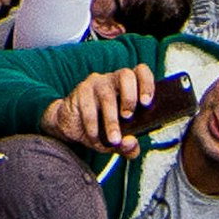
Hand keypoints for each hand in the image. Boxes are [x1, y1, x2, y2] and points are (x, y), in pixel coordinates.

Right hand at [44, 62, 168, 154]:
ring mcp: (97, 83)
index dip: (147, 83)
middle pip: (126, 75)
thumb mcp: (117, 142)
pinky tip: (94, 137)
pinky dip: (92, 125)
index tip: (147, 102)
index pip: (142, 72)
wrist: (71, 127)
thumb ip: (129, 147)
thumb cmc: (101, 128)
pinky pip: (88, 106)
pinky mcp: (81, 90)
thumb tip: (131, 143)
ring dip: (112, 120)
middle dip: (130, 97)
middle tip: (128, 117)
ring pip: (107, 96)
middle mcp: (114, 79)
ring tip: (114, 139)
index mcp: (129, 86)